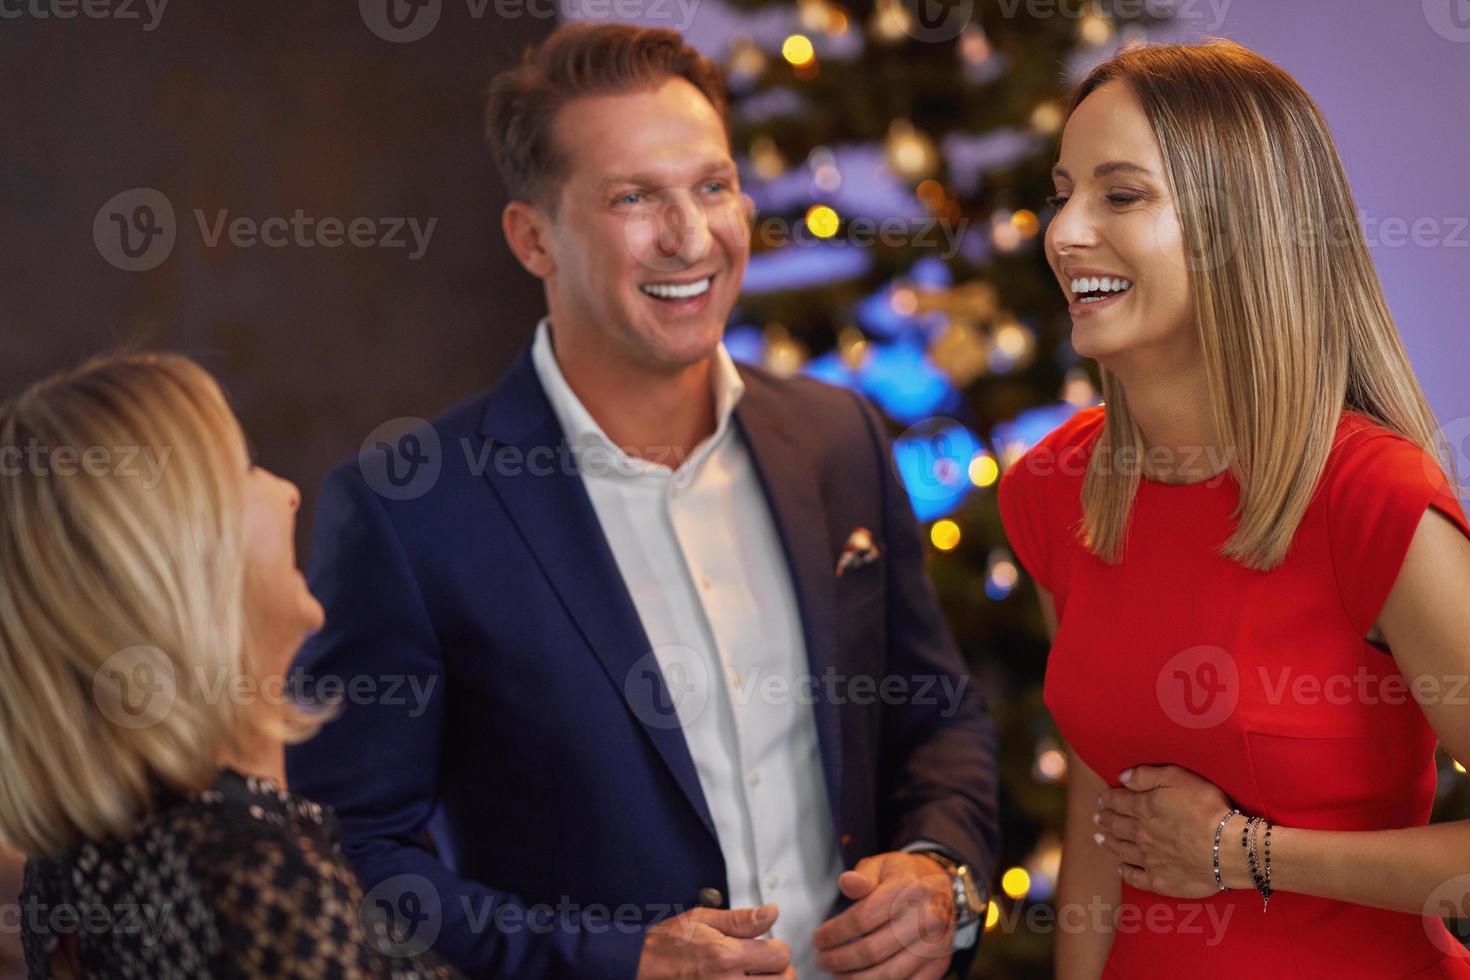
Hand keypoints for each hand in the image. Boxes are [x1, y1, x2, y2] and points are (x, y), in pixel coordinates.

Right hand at [636, 903, 793, 978]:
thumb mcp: (702, 919)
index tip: (766, 947)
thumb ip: (741, 919)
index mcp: (727, 955)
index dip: (776, 947)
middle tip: (765, 965)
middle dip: (779, 970)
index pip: (780, 955)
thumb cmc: (666, 944)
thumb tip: (772, 912)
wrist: (638, 968)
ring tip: (755, 977)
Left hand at [811, 852, 954, 977]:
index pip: (863, 918)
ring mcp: (936, 943)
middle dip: (840, 960)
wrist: (941, 885)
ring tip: (838, 975)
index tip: (817, 940)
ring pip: (890, 973)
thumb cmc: (902, 876)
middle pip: (873, 950)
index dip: (835, 933)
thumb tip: (846, 882)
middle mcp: (926, 916)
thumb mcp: (880, 865)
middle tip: (822, 961)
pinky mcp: (940, 962)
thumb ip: (861, 876)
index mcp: (907, 888)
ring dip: (857, 979)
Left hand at [1094, 764, 1234, 898]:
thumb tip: (1123, 777)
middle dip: (1105, 820)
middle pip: (1117, 826)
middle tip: (1097, 819)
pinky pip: (1135, 877)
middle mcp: (1140, 834)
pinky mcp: (1159, 880)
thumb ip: (1147, 776)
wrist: (1226, 848)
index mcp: (1144, 808)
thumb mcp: (1177, 778)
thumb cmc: (1206, 809)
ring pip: (1122, 850)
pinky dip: (1125, 872)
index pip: (1118, 802)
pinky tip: (1120, 869)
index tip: (1100, 800)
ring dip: (1109, 843)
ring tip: (1099, 839)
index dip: (1107, 800)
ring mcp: (1148, 859)